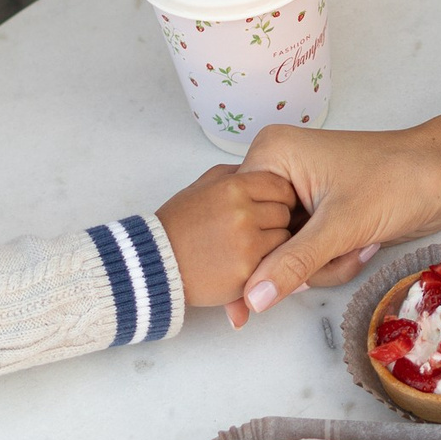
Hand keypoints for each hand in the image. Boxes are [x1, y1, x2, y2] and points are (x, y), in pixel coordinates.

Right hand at [158, 165, 297, 324]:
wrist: (156, 263)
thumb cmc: (178, 224)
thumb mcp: (201, 186)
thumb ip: (233, 175)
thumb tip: (262, 168)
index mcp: (232, 187)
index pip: (279, 185)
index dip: (280, 195)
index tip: (273, 204)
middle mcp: (242, 212)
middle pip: (285, 211)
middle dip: (277, 218)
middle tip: (261, 227)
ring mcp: (246, 243)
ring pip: (284, 238)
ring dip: (274, 242)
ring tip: (252, 245)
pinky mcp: (247, 271)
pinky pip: (274, 263)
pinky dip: (267, 264)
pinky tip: (249, 261)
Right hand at [229, 118, 440, 321]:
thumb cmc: (399, 179)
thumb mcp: (342, 225)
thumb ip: (293, 263)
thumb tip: (252, 299)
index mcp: (270, 156)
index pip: (237, 221)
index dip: (255, 260)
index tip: (265, 293)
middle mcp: (277, 172)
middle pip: (261, 244)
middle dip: (303, 263)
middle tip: (342, 250)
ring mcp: (299, 195)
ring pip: (286, 256)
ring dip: (324, 265)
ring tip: (359, 244)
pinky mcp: (320, 214)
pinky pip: (308, 255)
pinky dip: (334, 261)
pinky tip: (362, 245)